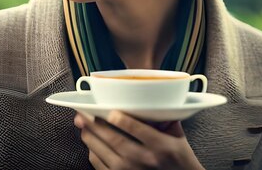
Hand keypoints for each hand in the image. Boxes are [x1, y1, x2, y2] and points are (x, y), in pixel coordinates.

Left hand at [74, 111, 205, 169]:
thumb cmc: (179, 159)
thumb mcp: (178, 137)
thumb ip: (166, 118)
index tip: (109, 110)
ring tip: (81, 123)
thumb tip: (151, 99)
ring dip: (89, 136)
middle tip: (83, 113)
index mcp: (160, 146)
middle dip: (95, 124)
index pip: (136, 130)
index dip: (120, 119)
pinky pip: (100, 165)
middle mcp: (144, 159)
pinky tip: (89, 142)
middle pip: (114, 139)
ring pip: (103, 152)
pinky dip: (92, 152)